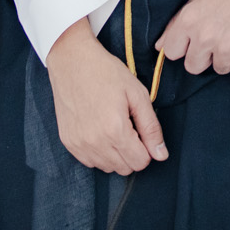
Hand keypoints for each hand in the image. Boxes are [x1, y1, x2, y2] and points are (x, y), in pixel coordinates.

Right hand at [44, 19, 167, 174]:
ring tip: (112, 126)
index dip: (146, 147)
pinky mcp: (68, 142)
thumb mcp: (137, 94)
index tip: (140, 129)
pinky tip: (98, 130)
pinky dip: (99, 152)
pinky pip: (90, 162)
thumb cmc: (106, 72)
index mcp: (115, 130)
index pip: (141, 162)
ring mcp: (79, 144)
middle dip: (132, 152)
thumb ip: (151, 128)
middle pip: (125, 168)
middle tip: (127, 126)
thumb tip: (161, 155)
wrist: (72, 60)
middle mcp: (95, 142)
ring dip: (115, 154)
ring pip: (107, 168)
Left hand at [155, 0, 229, 76]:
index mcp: (189, 21)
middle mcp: (206, 38)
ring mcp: (227, 49)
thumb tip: (160, 46)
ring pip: (217, 69)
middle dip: (201, 57)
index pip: (172, 52)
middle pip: (192, 67)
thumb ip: (176, 24)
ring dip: (223, 58)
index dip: (181, 47)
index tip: (190, 41)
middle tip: (214, 40)